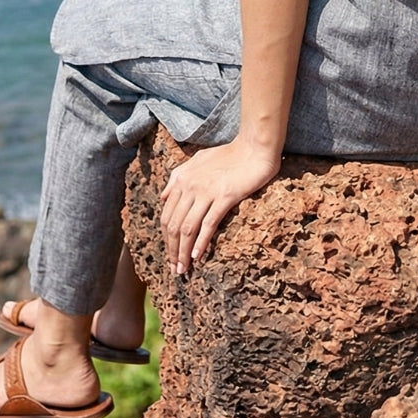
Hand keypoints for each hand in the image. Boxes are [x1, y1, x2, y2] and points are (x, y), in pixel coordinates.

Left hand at [159, 137, 280, 275]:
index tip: (170, 255)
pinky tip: (198, 257)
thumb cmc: (230, 153)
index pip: (167, 215)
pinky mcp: (225, 196)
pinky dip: (201, 243)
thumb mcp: (198, 159)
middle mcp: (190, 186)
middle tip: (174, 271)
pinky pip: (208, 224)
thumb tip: (163, 196)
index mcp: (182, 179)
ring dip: (182, 253)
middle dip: (171, 251)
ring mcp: (206, 191)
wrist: (254, 146)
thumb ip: (178, 176)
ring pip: (187, 228)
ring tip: (183, 271)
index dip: (166, 238)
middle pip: (173, 225)